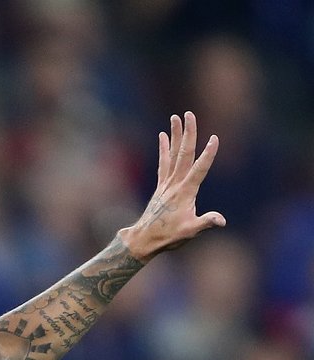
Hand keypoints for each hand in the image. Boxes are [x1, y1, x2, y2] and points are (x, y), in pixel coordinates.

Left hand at [120, 111, 225, 261]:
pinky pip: (163, 163)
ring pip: (173, 154)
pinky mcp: (161, 186)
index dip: (208, 155)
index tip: (215, 139)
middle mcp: (175, 184)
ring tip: (176, 117)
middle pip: (183, 154)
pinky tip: (163, 135)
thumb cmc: (169, 236)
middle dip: (188, 133)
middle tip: (189, 114)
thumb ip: (206, 223)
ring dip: (175, 135)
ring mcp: (166, 183)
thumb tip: (221, 220)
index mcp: (185, 192)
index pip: (199, 169)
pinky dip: (164, 148)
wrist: (144, 239)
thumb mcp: (190, 232)